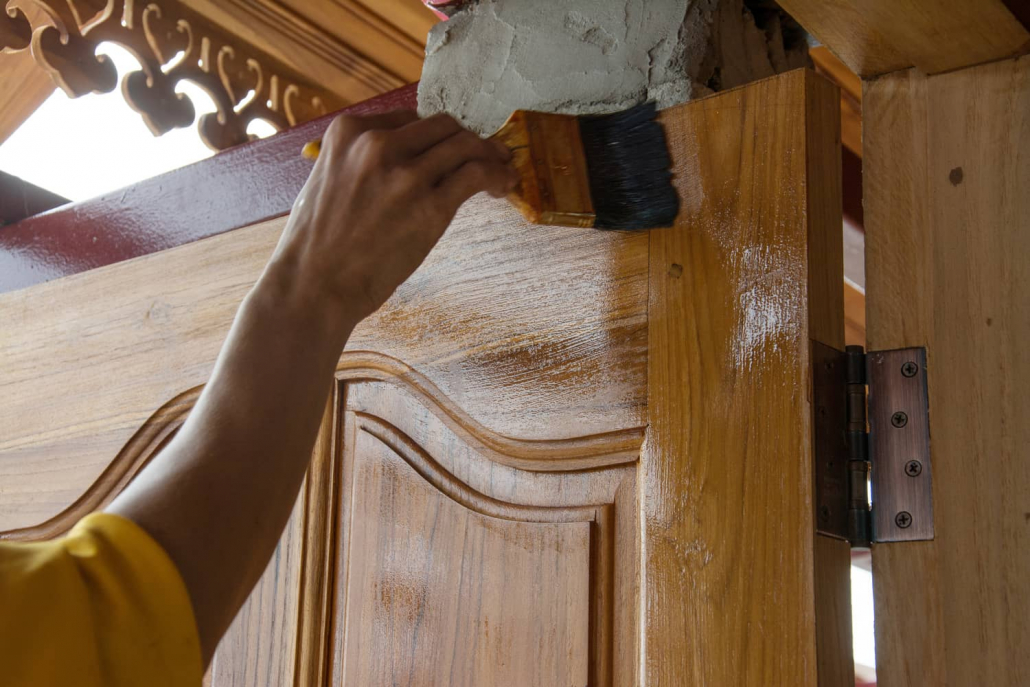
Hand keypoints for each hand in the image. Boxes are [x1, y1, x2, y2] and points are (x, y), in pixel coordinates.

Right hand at [262, 110, 516, 334]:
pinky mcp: (430, 206)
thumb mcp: (326, 180)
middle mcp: (377, 144)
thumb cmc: (316, 245)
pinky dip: (497, 174)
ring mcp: (406, 174)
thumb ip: (359, 162)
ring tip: (503, 169)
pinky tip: (503, 185)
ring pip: (465, 145)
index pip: (409, 119)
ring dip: (490, 155)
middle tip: (484, 156)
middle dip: (466, 139)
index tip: (447, 151)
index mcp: (348, 131)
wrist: (312, 286)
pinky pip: (476, 174)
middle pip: (443, 126)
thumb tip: (398, 160)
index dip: (434, 136)